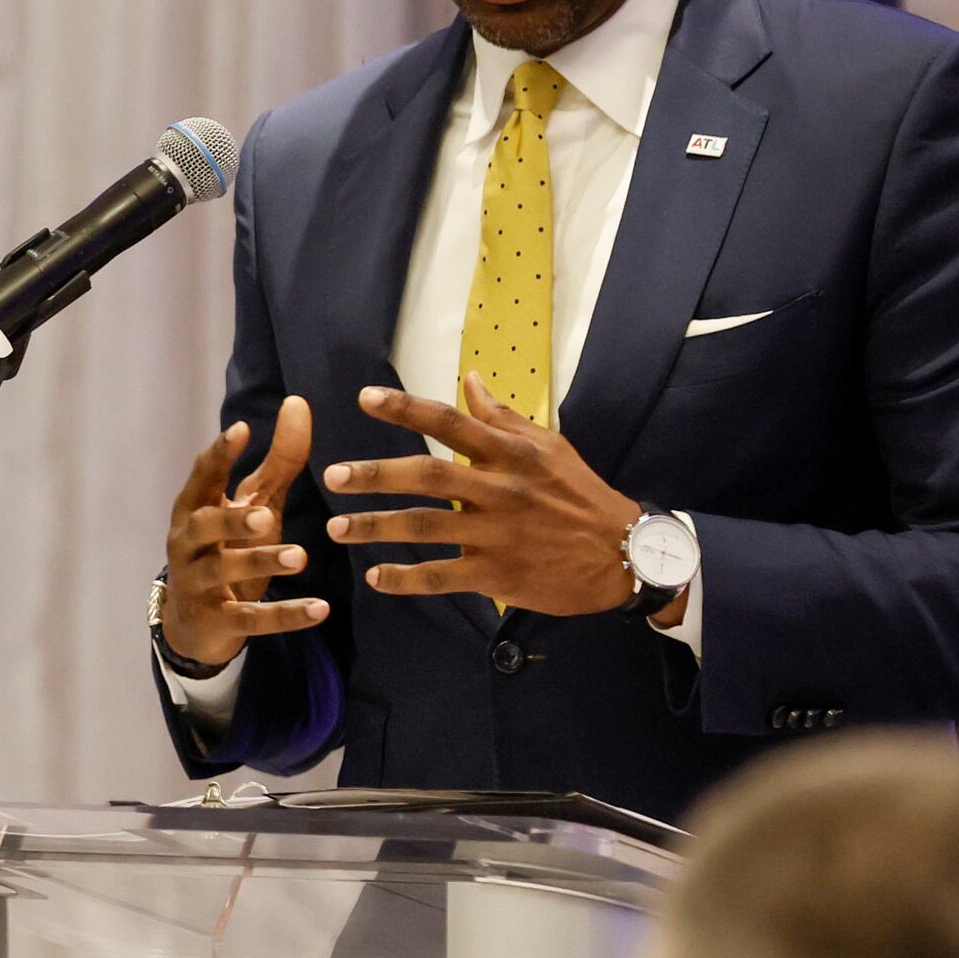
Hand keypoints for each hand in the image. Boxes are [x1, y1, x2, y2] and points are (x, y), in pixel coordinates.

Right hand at [156, 396, 323, 669]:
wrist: (194, 624)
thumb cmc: (226, 548)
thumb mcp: (252, 504)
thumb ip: (277, 460)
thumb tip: (298, 403)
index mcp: (194, 508)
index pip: (202, 477)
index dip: (220, 455)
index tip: (242, 430)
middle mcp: (188, 543)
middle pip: (204, 526)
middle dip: (232, 520)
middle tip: (264, 514)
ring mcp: (199, 583)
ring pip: (224, 571)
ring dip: (260, 562)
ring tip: (299, 557)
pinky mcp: (217, 621)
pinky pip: (251, 618)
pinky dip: (285, 615)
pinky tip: (320, 609)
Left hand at [321, 376, 658, 617]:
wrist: (625, 554)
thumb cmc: (580, 494)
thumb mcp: (549, 446)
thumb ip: (502, 417)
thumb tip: (470, 378)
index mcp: (510, 453)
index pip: (450, 422)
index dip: (405, 410)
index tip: (365, 399)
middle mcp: (499, 489)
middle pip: (427, 476)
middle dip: (375, 475)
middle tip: (332, 475)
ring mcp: (497, 534)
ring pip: (424, 528)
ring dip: (376, 527)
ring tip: (337, 528)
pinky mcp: (497, 574)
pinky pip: (441, 576)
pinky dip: (405, 579)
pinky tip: (376, 578)